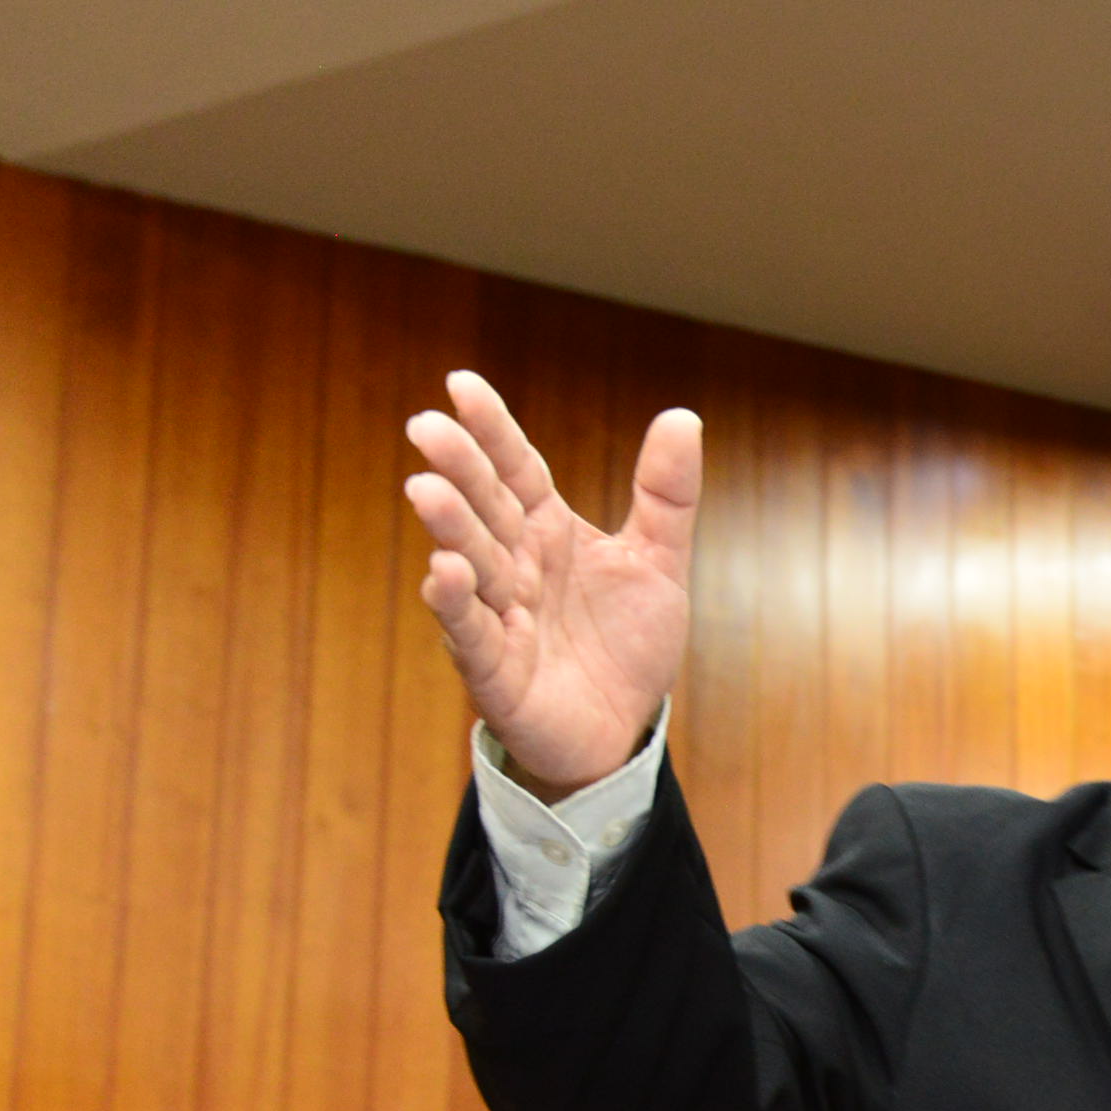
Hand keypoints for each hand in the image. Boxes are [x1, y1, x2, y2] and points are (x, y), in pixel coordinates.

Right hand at [406, 371, 698, 798]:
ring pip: (470, 563)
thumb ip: (666, 495)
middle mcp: (516, 565)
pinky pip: (470, 633)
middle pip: (486, 508)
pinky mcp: (495, 670)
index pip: (517, 469)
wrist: (622, 727)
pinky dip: (455, 603)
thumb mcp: (658, 562)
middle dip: (459, 469)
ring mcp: (500, 614)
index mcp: (548, 530)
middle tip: (427, 426)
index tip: (462, 383)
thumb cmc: (626, 642)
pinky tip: (444, 571)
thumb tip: (683, 415)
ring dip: (449, 528)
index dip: (493, 429)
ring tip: (427, 489)